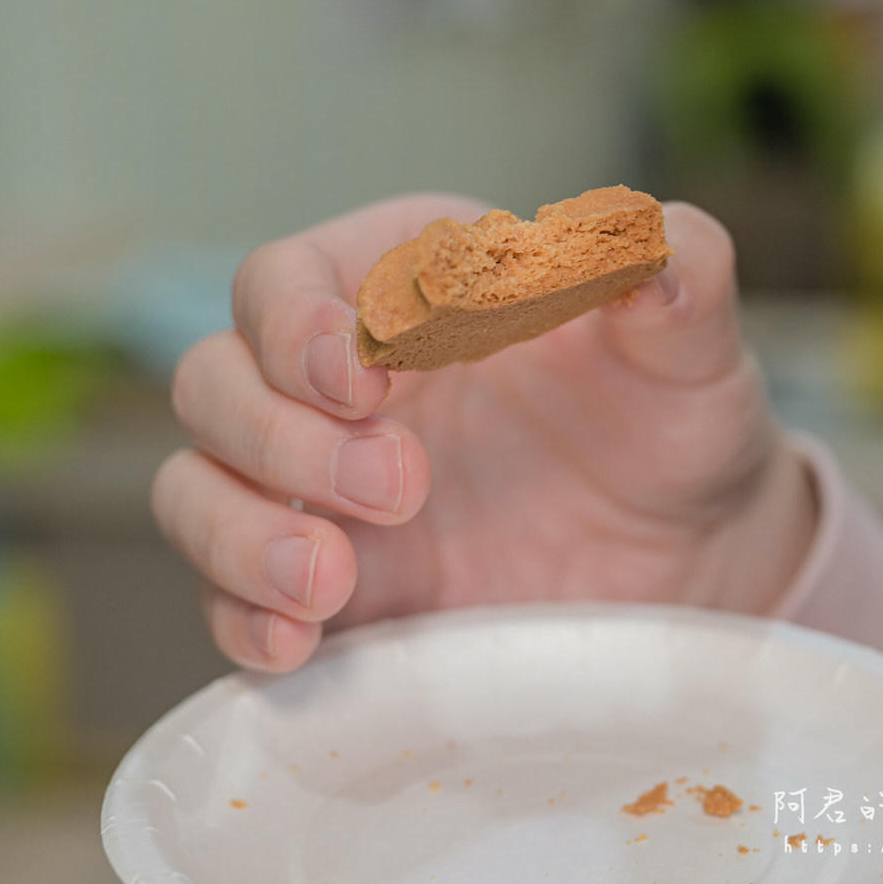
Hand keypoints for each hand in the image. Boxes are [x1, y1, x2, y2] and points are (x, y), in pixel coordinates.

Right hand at [152, 193, 816, 670]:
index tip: (370, 377)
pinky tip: (299, 643)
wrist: (683, 555)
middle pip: (214, 380)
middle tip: (403, 486)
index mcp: (398, 286)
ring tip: (331, 580)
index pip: (288, 280)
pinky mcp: (323, 588)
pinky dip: (242, 617)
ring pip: (194, 486)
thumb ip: (675, 277)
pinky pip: (228, 598)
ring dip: (237, 531)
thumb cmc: (670, 420)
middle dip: (282, 435)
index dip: (301, 326)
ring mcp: (316, 491)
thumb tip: (645, 239)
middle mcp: (334, 383)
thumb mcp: (688, 349)